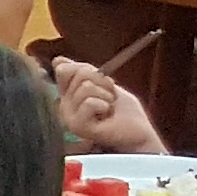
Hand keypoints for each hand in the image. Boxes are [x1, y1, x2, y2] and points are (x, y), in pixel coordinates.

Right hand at [47, 56, 162, 151]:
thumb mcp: (105, 85)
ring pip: (85, 87)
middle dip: (102, 81)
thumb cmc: (125, 114)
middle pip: (77, 73)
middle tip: (110, 98)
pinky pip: (89, 102)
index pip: (64, 69)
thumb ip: (83, 73)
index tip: (102, 84)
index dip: (88, 70)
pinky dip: (104, 105)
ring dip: (106, 95)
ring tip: (109, 109)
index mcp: (68, 95)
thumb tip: (58, 60)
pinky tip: (106, 117)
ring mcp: (68, 117)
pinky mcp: (76, 126)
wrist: (138, 134)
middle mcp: (64, 106)